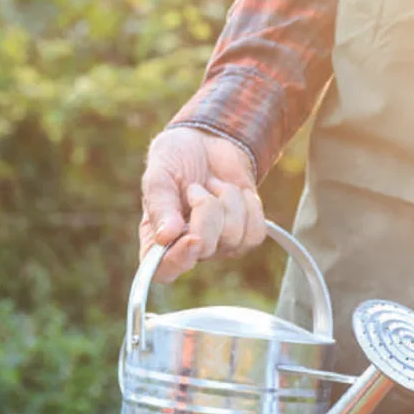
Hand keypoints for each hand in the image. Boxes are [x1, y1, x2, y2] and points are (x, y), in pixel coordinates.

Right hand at [139, 127, 266, 282]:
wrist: (209, 141)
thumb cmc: (176, 158)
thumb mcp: (159, 173)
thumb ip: (159, 204)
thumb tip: (167, 236)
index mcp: (158, 241)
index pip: (163, 272)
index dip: (178, 261)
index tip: (192, 238)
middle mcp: (188, 250)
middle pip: (204, 249)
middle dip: (206, 211)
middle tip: (196, 188)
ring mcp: (219, 247)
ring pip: (234, 238)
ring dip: (227, 200)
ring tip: (213, 185)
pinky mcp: (244, 238)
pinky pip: (255, 233)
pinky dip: (248, 205)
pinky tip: (234, 193)